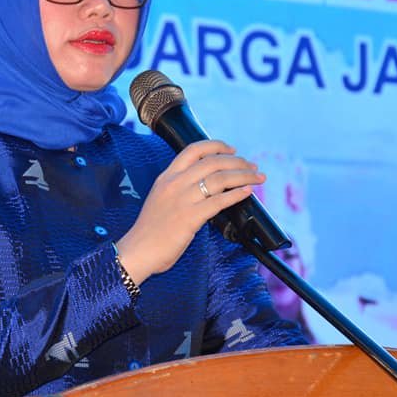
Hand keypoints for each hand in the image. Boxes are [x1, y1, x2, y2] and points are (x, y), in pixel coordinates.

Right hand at [115, 140, 264, 284]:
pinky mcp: (190, 217)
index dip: (217, 146)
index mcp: (167, 176)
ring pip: (219, 178)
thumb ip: (179, 188)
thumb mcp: (161, 198)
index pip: (194, 150)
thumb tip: (207, 185)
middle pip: (213, 162)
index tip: (233, 150)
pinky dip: (237, 194)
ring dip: (244, 176)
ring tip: (258, 178)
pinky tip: (247, 192)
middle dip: (238, 162)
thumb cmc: (152, 229)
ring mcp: (182, 199)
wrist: (139, 250)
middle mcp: (175, 183)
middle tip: (252, 166)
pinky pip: (219, 201)